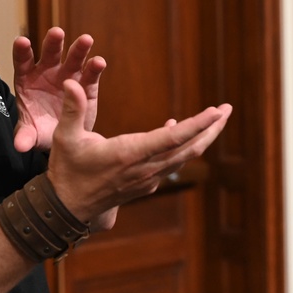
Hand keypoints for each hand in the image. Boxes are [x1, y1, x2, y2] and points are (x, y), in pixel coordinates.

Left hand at [12, 29, 105, 151]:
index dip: (22, 52)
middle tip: (57, 32)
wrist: (64, 137)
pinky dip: (95, 67)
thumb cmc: (42, 130)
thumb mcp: (32, 134)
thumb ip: (25, 136)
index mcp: (28, 80)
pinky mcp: (87, 85)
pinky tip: (99, 62)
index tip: (22, 42)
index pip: (23, 62)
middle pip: (50, 54)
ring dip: (79, 49)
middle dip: (53, 42)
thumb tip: (20, 145)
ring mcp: (69, 76)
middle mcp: (48, 73)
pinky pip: (91, 74)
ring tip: (86, 40)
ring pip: (73, 59)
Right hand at [47, 78, 231, 230]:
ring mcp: (147, 178)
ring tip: (216, 119)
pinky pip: (171, 162)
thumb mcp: (65, 138)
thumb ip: (72, 110)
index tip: (217, 112)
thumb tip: (71, 82)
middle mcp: (145, 168)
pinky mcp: (145, 183)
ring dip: (202, 137)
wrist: (66, 210)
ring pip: (184, 157)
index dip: (198, 125)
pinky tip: (178, 129)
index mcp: (130, 154)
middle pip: (189, 148)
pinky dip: (182, 145)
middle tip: (227, 110)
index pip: (173, 138)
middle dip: (212, 129)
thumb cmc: (66, 172)